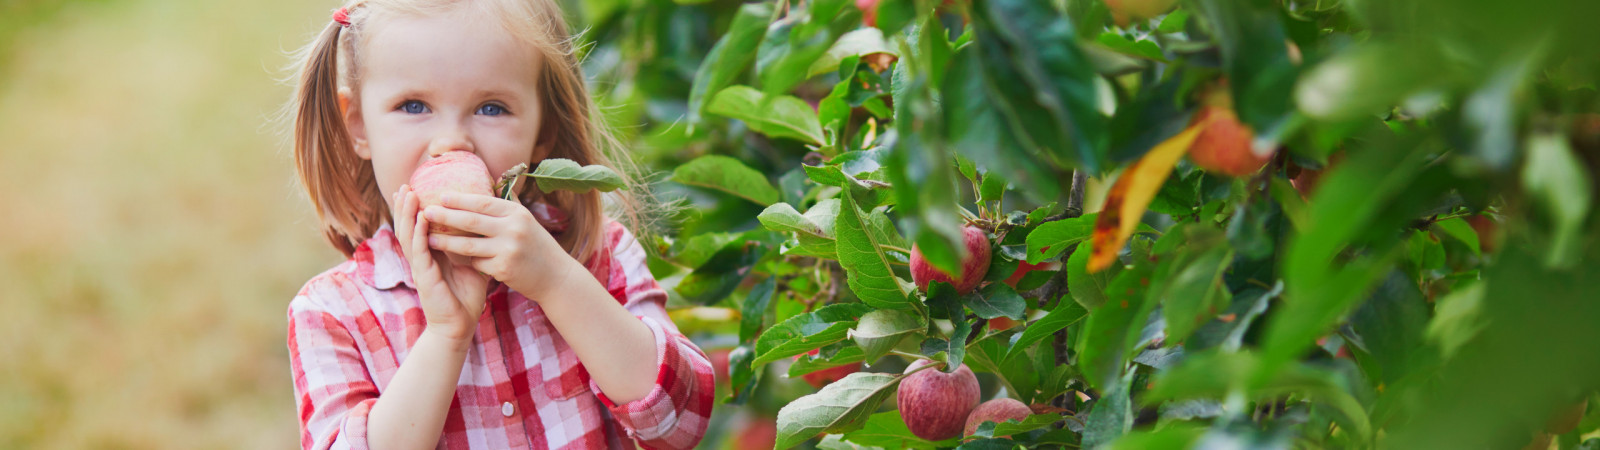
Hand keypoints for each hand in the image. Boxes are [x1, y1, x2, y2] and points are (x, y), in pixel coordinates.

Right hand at [393, 185, 489, 341]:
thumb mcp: (469, 263)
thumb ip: (469, 245)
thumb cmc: (466, 296)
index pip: (419, 226)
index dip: (415, 209)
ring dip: (408, 214)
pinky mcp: (425, 277)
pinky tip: (421, 219)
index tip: (415, 187)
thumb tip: (486, 224)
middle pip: (408, 227)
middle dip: (405, 206)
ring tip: (407, 194)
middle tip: (404, 184)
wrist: (460, 325)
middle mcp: (422, 258)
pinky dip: (419, 233)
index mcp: (431, 254)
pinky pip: (420, 251)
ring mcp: (420, 267)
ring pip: (409, 236)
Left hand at [422, 193, 578, 301]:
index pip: (483, 202)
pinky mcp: (504, 269)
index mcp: (517, 213)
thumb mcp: (526, 221)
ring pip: (468, 245)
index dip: (460, 199)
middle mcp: (513, 228)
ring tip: (428, 239)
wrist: (556, 277)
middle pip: (471, 221)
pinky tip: (459, 262)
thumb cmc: (537, 246)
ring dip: (446, 242)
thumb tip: (493, 178)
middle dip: (445, 216)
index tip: (441, 196)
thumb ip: (508, 202)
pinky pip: (477, 263)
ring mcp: (508, 249)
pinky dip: (468, 262)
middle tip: (426, 212)